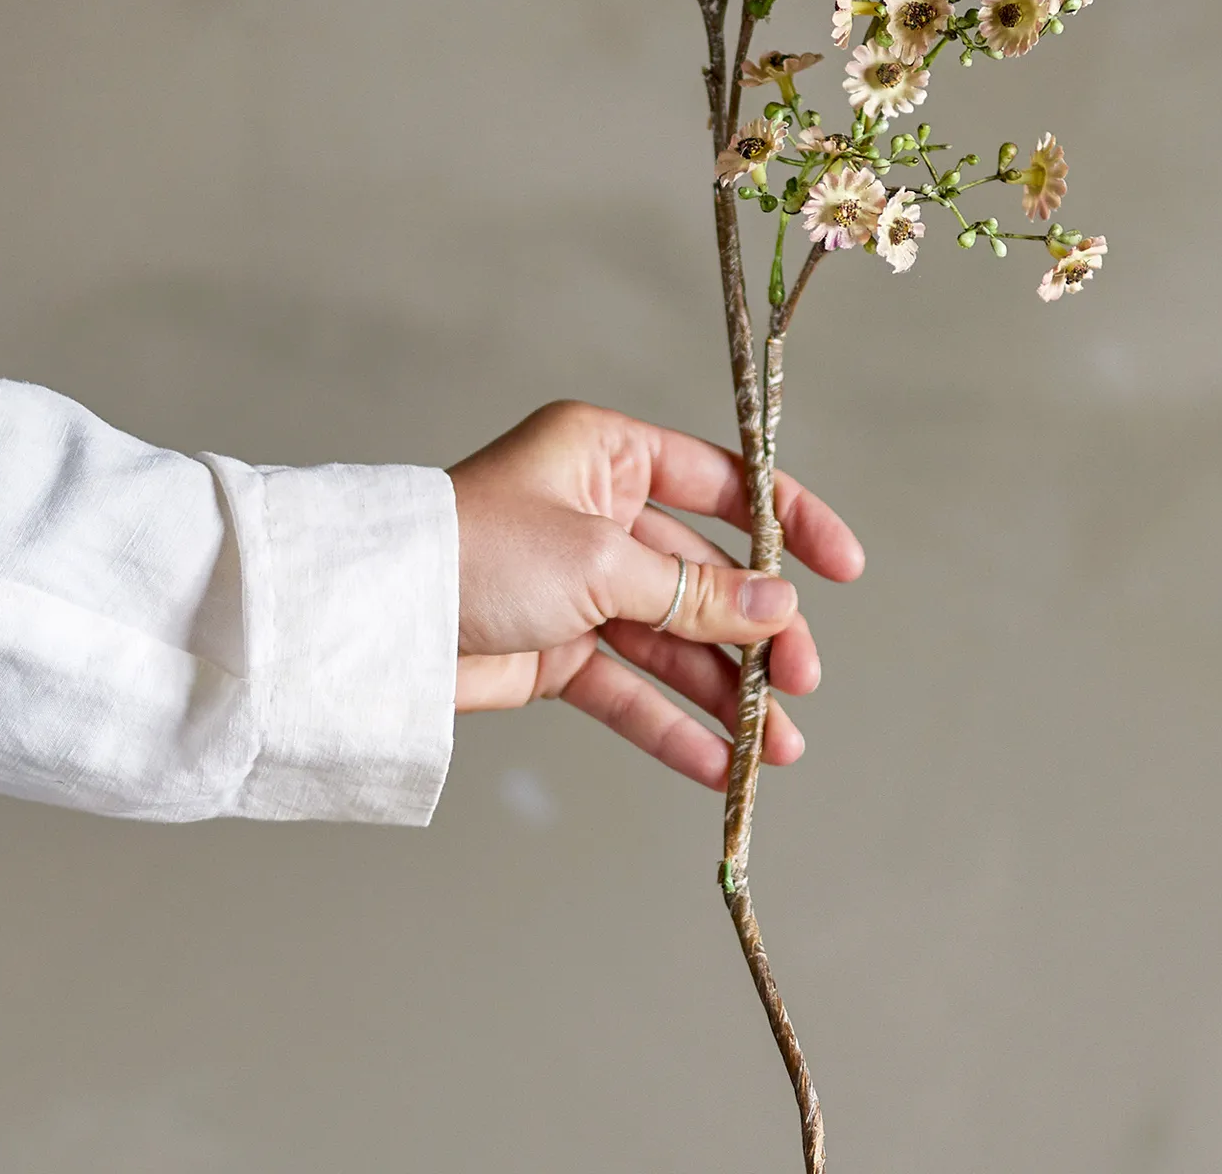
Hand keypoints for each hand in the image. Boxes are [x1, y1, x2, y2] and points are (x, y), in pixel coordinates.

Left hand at [447, 399, 865, 787]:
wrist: (376, 624)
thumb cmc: (479, 552)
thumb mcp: (601, 562)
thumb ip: (696, 592)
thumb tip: (781, 609)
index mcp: (611, 455)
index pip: (725, 482)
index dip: (789, 524)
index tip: (845, 569)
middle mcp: (602, 513)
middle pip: (706, 573)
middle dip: (758, 631)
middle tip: (800, 683)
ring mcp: (581, 585)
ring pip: (674, 639)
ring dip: (724, 691)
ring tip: (777, 749)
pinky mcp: (556, 650)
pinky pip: (630, 688)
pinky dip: (672, 725)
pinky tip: (719, 766)